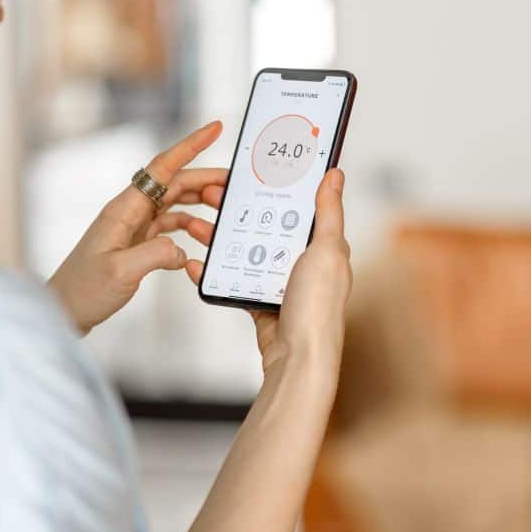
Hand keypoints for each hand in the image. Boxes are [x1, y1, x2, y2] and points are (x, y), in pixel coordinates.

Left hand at [49, 122, 226, 333]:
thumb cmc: (84, 290)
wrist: (64, 310)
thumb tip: (182, 249)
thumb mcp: (121, 272)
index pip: (162, 167)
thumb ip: (156, 255)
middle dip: (207, 180)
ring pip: (175, 204)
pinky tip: (202, 243)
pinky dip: (190, 230)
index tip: (215, 128)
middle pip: (175, 183)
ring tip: (224, 219)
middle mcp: (130, 212)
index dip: (190, 145)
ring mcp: (134, 227)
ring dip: (201, 206)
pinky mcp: (137, 244)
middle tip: (237, 186)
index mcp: (124, 209)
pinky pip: (170, 227)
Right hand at [185, 169, 352, 374]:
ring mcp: (281, 284)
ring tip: (196, 224)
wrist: (298, 359)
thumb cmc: (319, 309)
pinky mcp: (261, 303)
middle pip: (265, 226)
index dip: (274, 187)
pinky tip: (196, 263)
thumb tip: (335, 175)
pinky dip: (214, 272)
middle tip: (211, 194)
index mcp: (324, 247)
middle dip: (237, 209)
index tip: (249, 172)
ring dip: (220, 237)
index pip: (298, 207)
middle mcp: (304, 263)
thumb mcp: (327, 251)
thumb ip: (329, 213)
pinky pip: (234, 280)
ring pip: (246, 251)